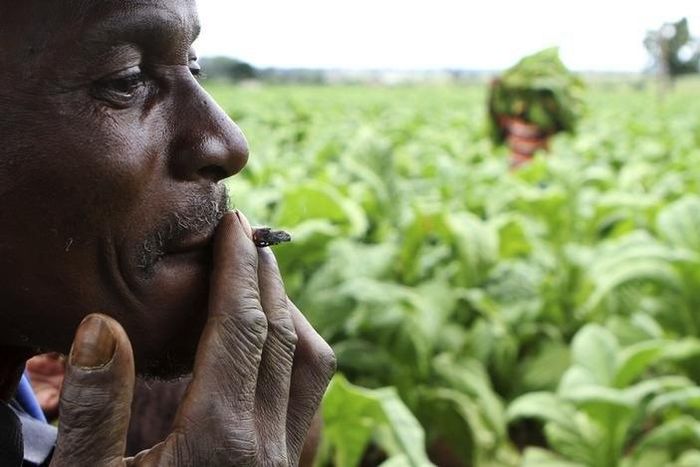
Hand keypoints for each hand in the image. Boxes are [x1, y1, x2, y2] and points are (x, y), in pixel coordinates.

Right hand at [49, 211, 335, 465]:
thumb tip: (102, 327)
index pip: (242, 327)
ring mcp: (283, 461)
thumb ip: (95, 408)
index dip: (239, 268)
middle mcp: (266, 446)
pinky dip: (295, 353)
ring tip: (261, 281)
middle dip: (267, 278)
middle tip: (248, 237)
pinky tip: (266, 346)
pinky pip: (307, 396)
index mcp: (218, 439)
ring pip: (310, 366)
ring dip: (290, 313)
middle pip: (284, 336)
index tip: (236, 224)